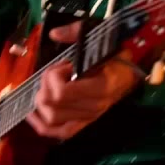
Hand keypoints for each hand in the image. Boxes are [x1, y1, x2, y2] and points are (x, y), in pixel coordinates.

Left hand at [27, 22, 143, 140]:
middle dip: (45, 86)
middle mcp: (95, 106)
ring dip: (43, 102)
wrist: (131, 70)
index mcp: (101, 86)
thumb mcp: (99, 37)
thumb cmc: (115, 53)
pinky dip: (43, 126)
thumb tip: (54, 34)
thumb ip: (76, 32)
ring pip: (52, 119)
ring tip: (50, 87)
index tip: (64, 64)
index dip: (54, 76)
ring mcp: (90, 117)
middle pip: (52, 105)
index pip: (62, 93)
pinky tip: (33, 114)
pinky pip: (61, 132)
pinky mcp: (85, 122)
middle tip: (53, 73)